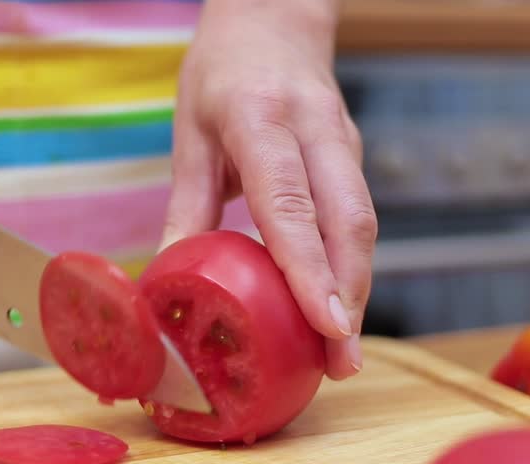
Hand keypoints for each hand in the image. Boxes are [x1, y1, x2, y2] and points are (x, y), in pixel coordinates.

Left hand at [161, 0, 376, 380]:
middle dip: (349, 297)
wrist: (275, 16)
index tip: (326, 323)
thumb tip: (167, 283)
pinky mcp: (354, 157)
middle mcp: (315, 130)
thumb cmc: (223, 74)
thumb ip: (186, 208)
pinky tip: (338, 311)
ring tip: (343, 355)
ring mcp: (343, 141)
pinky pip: (359, 219)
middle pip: (347, 221)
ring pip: (363, 224)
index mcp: (262, 118)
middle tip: (341, 363)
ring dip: (358, 291)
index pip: (292, 202)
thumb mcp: (191, 132)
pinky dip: (352, 269)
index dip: (310, 268)